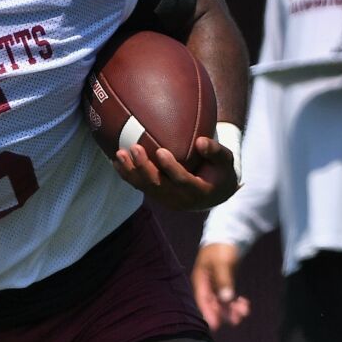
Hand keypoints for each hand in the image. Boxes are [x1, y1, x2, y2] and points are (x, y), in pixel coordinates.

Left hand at [112, 135, 238, 210]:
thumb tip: (200, 141)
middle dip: (144, 168)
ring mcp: (167, 200)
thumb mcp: (225, 161)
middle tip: (134, 148)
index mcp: (198, 190)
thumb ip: (215, 151)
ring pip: (146, 188)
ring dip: (131, 172)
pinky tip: (115, 162)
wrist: (214, 195)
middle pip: (158, 185)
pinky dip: (128, 176)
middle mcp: (180, 199)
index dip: (170, 167)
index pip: (182, 180)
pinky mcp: (158, 197)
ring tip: (119, 155)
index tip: (160, 151)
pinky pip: (141, 187)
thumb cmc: (220, 172)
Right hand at [191, 242, 250, 329]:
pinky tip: (244, 304)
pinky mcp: (225, 282)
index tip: (216, 325)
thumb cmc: (221, 246)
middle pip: (213, 304)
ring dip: (231, 308)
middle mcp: (206, 284)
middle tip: (237, 320)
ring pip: (222, 302)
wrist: (229, 233)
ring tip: (244, 312)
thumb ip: (224, 281)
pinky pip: (228, 296)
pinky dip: (235, 301)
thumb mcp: (222, 262)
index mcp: (200, 279)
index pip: (203, 300)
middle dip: (224, 312)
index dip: (209, 313)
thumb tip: (226, 299)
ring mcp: (216, 283)